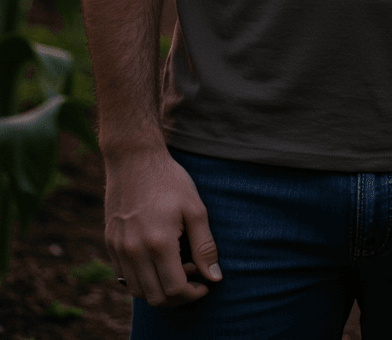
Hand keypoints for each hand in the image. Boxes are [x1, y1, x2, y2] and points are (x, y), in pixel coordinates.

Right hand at [103, 146, 221, 306]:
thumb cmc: (169, 181)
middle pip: (155, 297)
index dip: (193, 294)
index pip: (175, 290)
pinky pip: (123, 277)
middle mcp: (135, 251)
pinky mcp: (110, 243)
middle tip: (192, 277)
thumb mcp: (195, 209)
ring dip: (158, 290)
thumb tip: (214, 278)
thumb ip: (205, 246)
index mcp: (159, 243)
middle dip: (177, 296)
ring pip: (137, 291)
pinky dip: (141, 279)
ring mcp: (119, 248)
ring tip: (175, 268)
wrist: (134, 159)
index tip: (204, 284)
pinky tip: (156, 262)